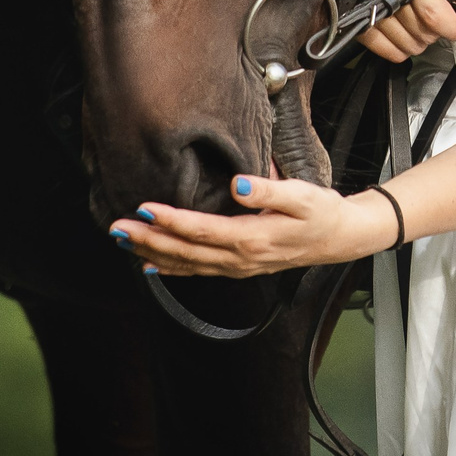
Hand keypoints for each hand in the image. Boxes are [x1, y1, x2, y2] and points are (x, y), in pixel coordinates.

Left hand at [108, 174, 396, 277]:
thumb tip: (238, 185)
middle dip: (148, 239)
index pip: (202, 230)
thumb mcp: (301, 194)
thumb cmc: (320, 212)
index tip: (143, 208)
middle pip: (185, 251)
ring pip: (186, 264)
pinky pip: (198, 271)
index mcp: (251, 238)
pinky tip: (150, 265)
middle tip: (116, 227)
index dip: (171, 220)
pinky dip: (171, 269)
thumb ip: (268, 189)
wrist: (339, 238)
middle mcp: (239, 258)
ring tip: (122, 242)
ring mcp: (237, 267)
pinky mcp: (238, 267)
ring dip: (152, 252)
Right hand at [356, 0, 455, 63]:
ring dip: (421, 40)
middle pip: (423, 30)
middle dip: (437, 31)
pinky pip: (393, 53)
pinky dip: (404, 49)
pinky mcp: (361, 26)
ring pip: (410, 44)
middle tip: (435, 19)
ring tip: (418, 23)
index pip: (432, 9)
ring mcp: (369, 6)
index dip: (453, 25)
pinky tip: (405, 32)